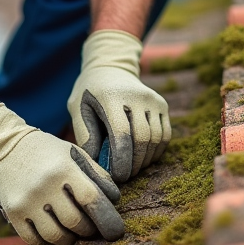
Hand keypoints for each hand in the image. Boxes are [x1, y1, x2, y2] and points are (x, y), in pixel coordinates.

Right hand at [0, 104, 123, 244]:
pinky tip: (56, 238)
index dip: (107, 218)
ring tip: (75, 234)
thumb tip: (115, 200)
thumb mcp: (73, 153)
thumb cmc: (46, 151)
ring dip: (70, 240)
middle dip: (89, 231)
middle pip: (75, 221)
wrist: (4, 147)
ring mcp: (27, 201)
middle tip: (93, 230)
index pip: (91, 199)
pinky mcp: (13, 213)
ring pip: (55, 235)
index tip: (116, 230)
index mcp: (64, 168)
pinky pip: (34, 241)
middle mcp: (45, 185)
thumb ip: (96, 174)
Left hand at [68, 30, 171, 181]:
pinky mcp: (162, 104)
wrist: (111, 67)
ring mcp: (152, 99)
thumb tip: (96, 162)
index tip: (116, 176)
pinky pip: (165, 134)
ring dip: (145, 160)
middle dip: (134, 163)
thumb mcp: (78, 107)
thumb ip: (84, 133)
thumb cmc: (89, 92)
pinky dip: (156, 151)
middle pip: (142, 139)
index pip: (121, 134)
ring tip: (132, 168)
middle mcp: (137, 96)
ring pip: (156, 139)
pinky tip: (144, 158)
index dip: (121, 159)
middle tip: (124, 176)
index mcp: (112, 96)